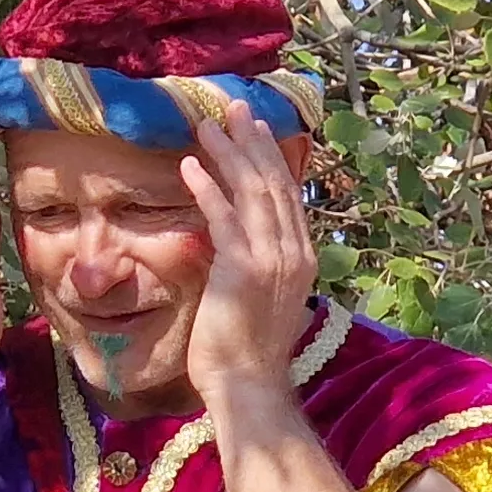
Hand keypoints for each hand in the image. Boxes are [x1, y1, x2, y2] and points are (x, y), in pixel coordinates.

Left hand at [178, 100, 319, 395]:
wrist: (249, 383)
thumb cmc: (250, 349)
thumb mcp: (264, 297)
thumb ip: (260, 263)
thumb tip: (243, 241)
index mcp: (303, 256)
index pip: (289, 195)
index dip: (273, 157)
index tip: (257, 128)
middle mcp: (294, 251)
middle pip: (274, 182)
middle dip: (253, 141)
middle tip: (234, 108)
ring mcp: (271, 258)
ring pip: (252, 191)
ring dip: (228, 154)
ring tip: (207, 125)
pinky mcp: (242, 269)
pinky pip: (224, 217)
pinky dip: (207, 188)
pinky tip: (188, 167)